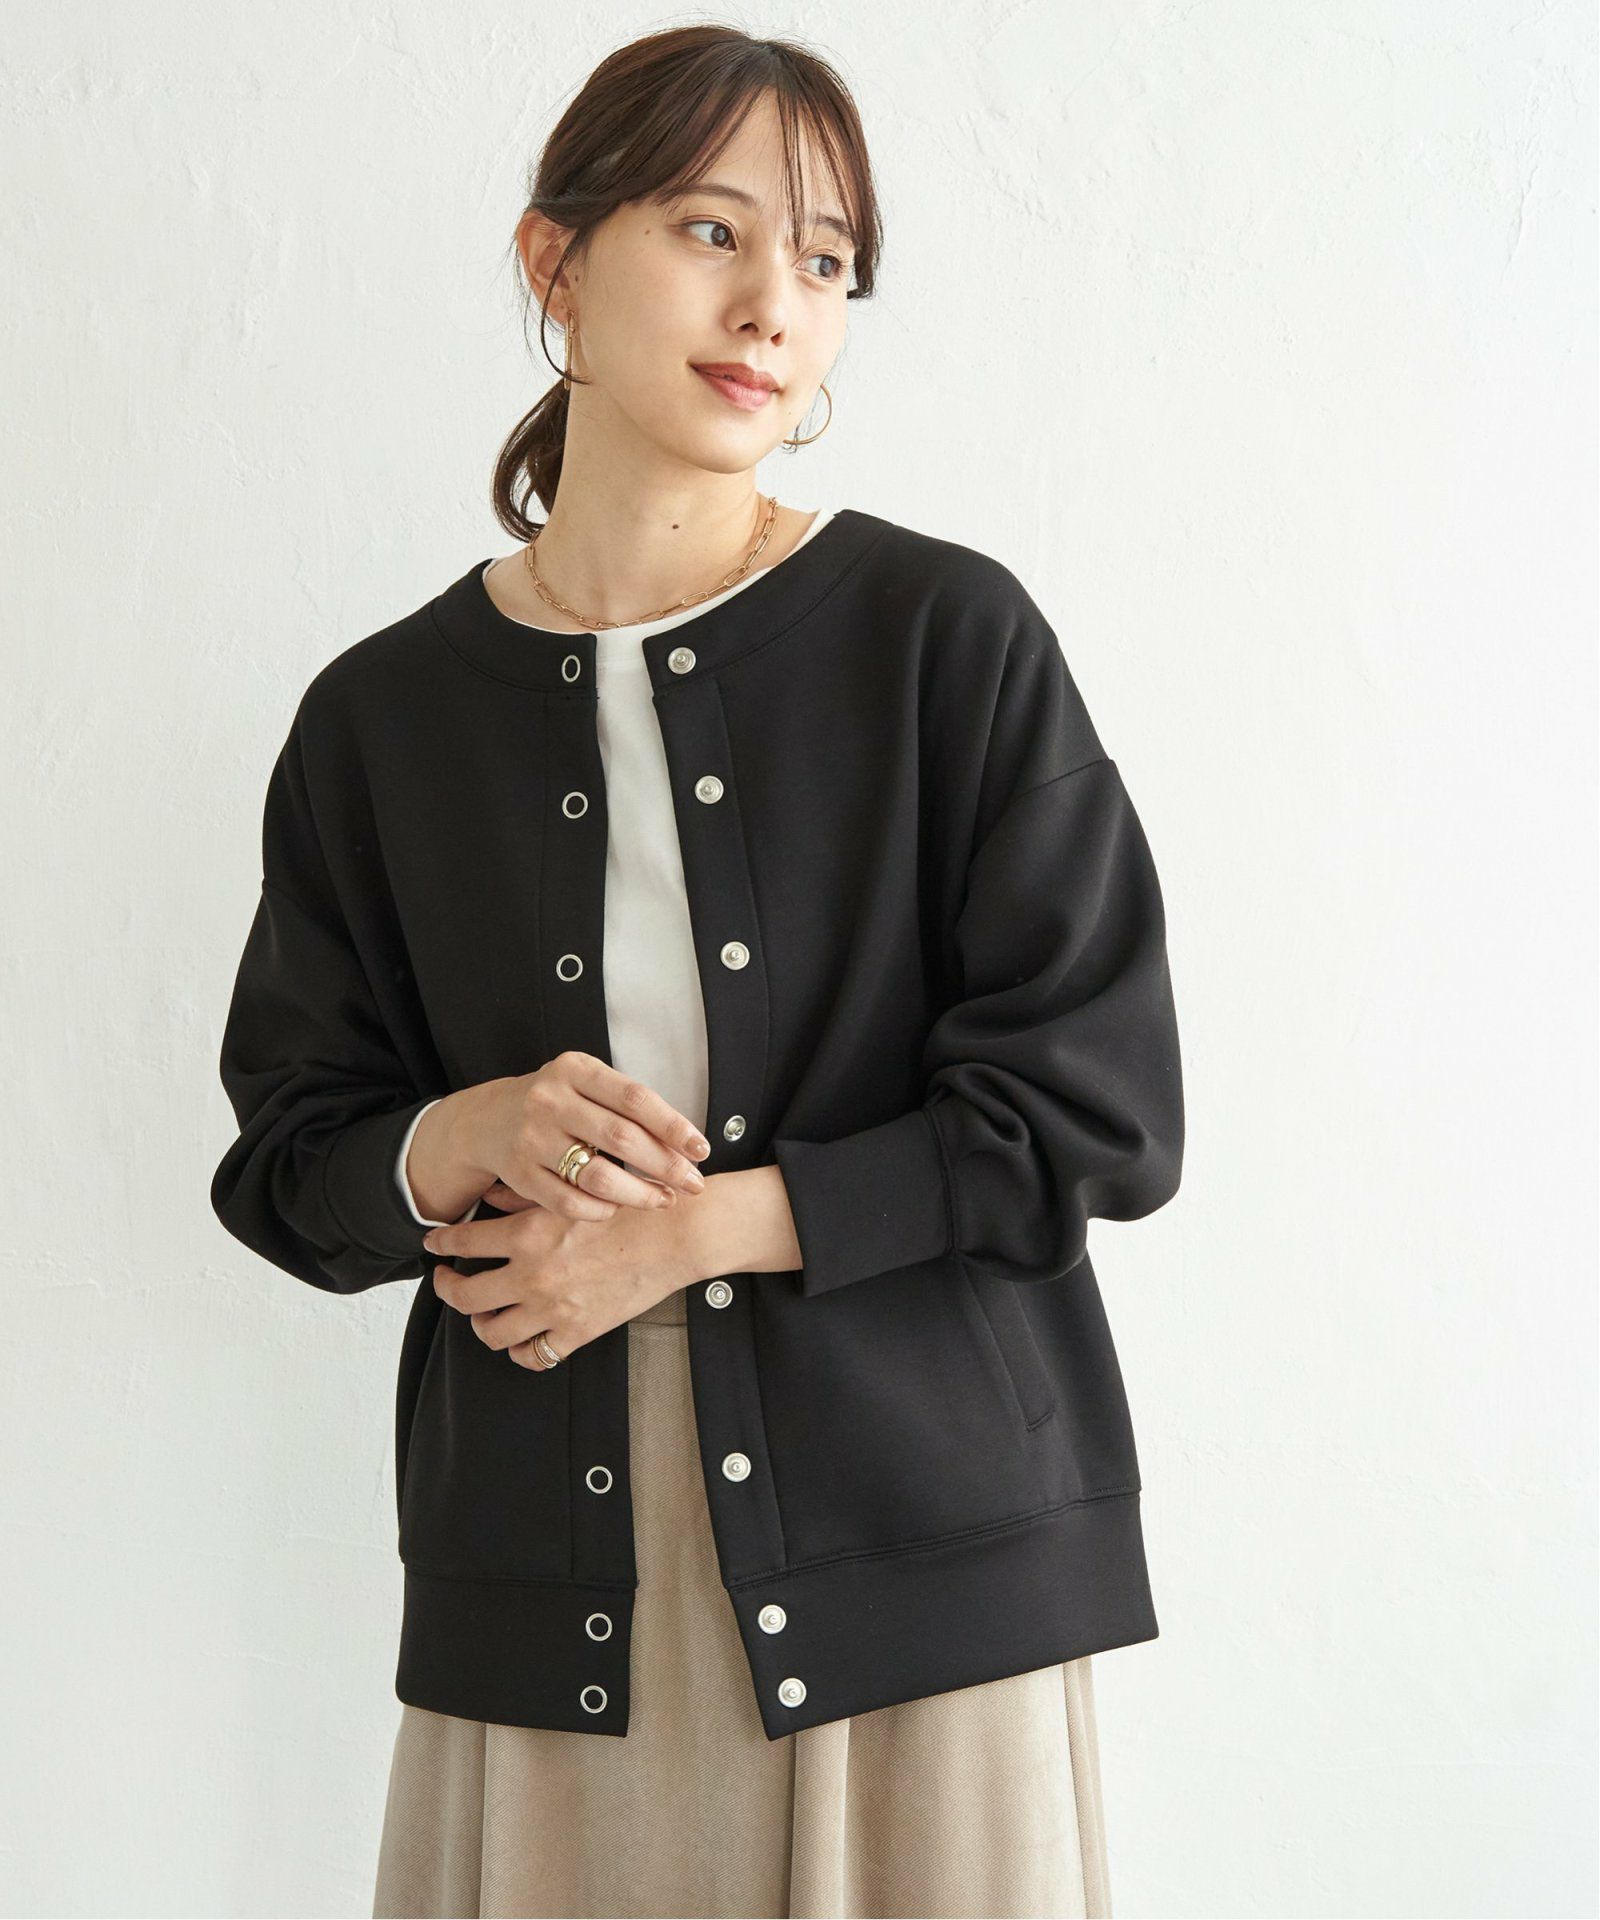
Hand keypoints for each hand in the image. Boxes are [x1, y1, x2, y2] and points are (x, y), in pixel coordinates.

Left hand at [424, 1183, 700, 1366]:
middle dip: (447, 1288)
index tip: (434, 1244)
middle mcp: (532, 1275)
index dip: (440, 1243)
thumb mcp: (571, 1190)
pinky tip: (521, 1338)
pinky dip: (520, 1351)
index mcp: (527, 1234)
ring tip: (482, 1313)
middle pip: (464, 1296)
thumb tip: (489, 1196)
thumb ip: (523, 1194)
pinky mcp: (578, 1332)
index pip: (461, 1241)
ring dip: (480, 1323)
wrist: (674, 1236)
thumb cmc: (629, 1206)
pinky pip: (533, 1355)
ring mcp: (553, 1308)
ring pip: (491, 1332)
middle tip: (447, 1281)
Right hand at [474, 1051, 710, 1220]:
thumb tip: (686, 1143)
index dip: (674, 1125)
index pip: (635, 1098)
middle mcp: (549, 1100)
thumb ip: (628, 1105)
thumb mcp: (586, 1084)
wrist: (488, 1120)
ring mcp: (531, 1138)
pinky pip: (570, 1203)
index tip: (700, 1149)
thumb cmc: (556, 1103)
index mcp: (574, 1070)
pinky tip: (619, 1207)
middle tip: (693, 1182)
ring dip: (640, 1194)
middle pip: (622, 1138)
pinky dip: (602, 1210)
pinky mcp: (520, 1174)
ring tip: (664, 1199)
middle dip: (666, 1164)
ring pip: (598, 1176)